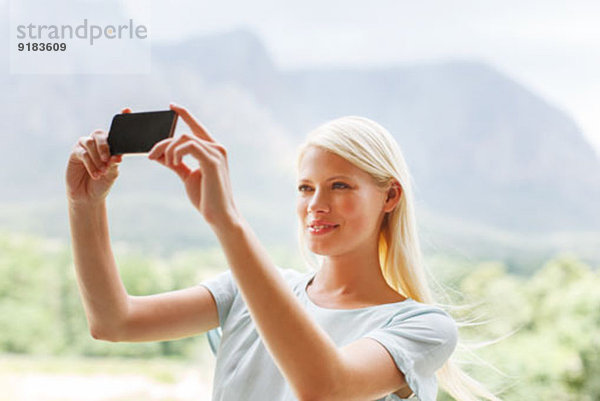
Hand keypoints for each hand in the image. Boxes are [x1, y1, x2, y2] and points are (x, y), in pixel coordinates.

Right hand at [65, 107, 128, 204]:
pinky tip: (96, 173)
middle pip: (100, 134)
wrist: (89, 196)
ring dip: (97, 158)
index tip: (127, 109)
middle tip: (109, 160)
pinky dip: (90, 164)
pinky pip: (82, 153)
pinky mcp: (75, 153)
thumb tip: (116, 156)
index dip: (122, 118)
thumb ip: (114, 163)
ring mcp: (85, 146)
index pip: (116, 130)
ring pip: (90, 143)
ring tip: (102, 171)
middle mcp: (97, 143)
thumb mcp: (112, 173)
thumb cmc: (103, 183)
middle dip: (105, 146)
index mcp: (110, 145)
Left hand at [148, 103, 238, 226]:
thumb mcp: (188, 177)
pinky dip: (176, 152)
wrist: (219, 216)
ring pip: (184, 138)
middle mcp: (217, 148)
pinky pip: (189, 146)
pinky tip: (173, 163)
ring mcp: (216, 153)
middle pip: (184, 133)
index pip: (197, 127)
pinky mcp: (212, 161)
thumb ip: (176, 163)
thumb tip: (160, 155)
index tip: (172, 106)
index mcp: (213, 150)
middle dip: (163, 142)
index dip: (185, 114)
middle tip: (151, 155)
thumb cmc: (206, 198)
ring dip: (168, 149)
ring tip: (165, 163)